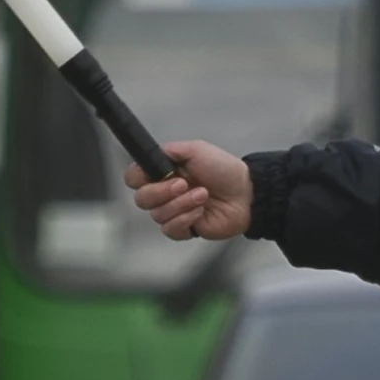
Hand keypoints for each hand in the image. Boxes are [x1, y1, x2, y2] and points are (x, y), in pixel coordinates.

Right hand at [124, 141, 252, 240]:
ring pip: (157, 215)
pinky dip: (186, 218)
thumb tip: (149, 154)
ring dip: (181, 204)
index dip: (137, 178)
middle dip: (162, 192)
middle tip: (184, 184)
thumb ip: (169, 151)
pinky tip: (200, 212)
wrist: (246, 193)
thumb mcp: (196, 150)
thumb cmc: (224, 170)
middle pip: (141, 199)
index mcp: (164, 172)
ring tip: (202, 196)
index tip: (153, 175)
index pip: (133, 178)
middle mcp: (165, 193)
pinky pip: (170, 229)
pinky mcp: (184, 229)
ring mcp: (173, 212)